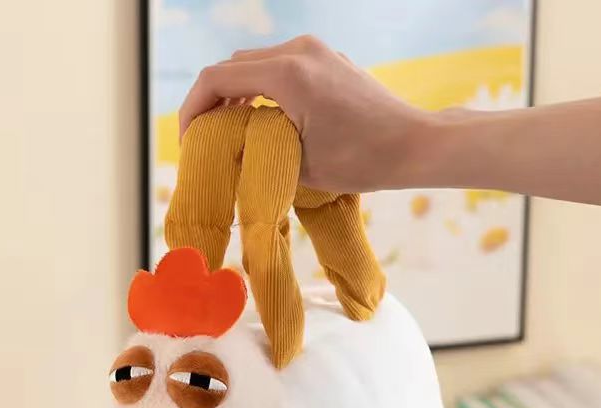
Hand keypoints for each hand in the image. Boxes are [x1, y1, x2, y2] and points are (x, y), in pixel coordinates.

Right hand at [178, 36, 434, 193]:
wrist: (412, 145)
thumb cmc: (363, 159)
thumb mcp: (300, 164)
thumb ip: (257, 149)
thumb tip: (229, 151)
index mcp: (287, 74)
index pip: (217, 79)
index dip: (192, 109)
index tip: (187, 139)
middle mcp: (298, 51)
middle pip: (233, 66)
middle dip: (212, 100)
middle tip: (205, 138)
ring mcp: (315, 51)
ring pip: (256, 63)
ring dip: (237, 93)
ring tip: (229, 130)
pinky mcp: (327, 59)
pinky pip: (281, 66)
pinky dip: (262, 88)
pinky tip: (262, 117)